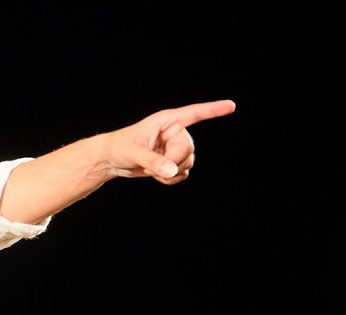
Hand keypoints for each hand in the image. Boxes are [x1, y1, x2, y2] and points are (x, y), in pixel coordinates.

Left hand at [103, 99, 235, 183]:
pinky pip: (183, 173)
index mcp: (167, 121)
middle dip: (173, 161)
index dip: (213, 110)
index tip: (232, 105)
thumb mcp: (135, 154)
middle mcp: (175, 132)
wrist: (113, 161)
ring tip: (151, 168)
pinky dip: (170, 179)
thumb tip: (172, 171)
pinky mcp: (173, 161)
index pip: (195, 113)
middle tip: (153, 165)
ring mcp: (175, 147)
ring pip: (188, 162)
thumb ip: (154, 162)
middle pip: (189, 148)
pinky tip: (156, 175)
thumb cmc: (120, 148)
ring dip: (171, 171)